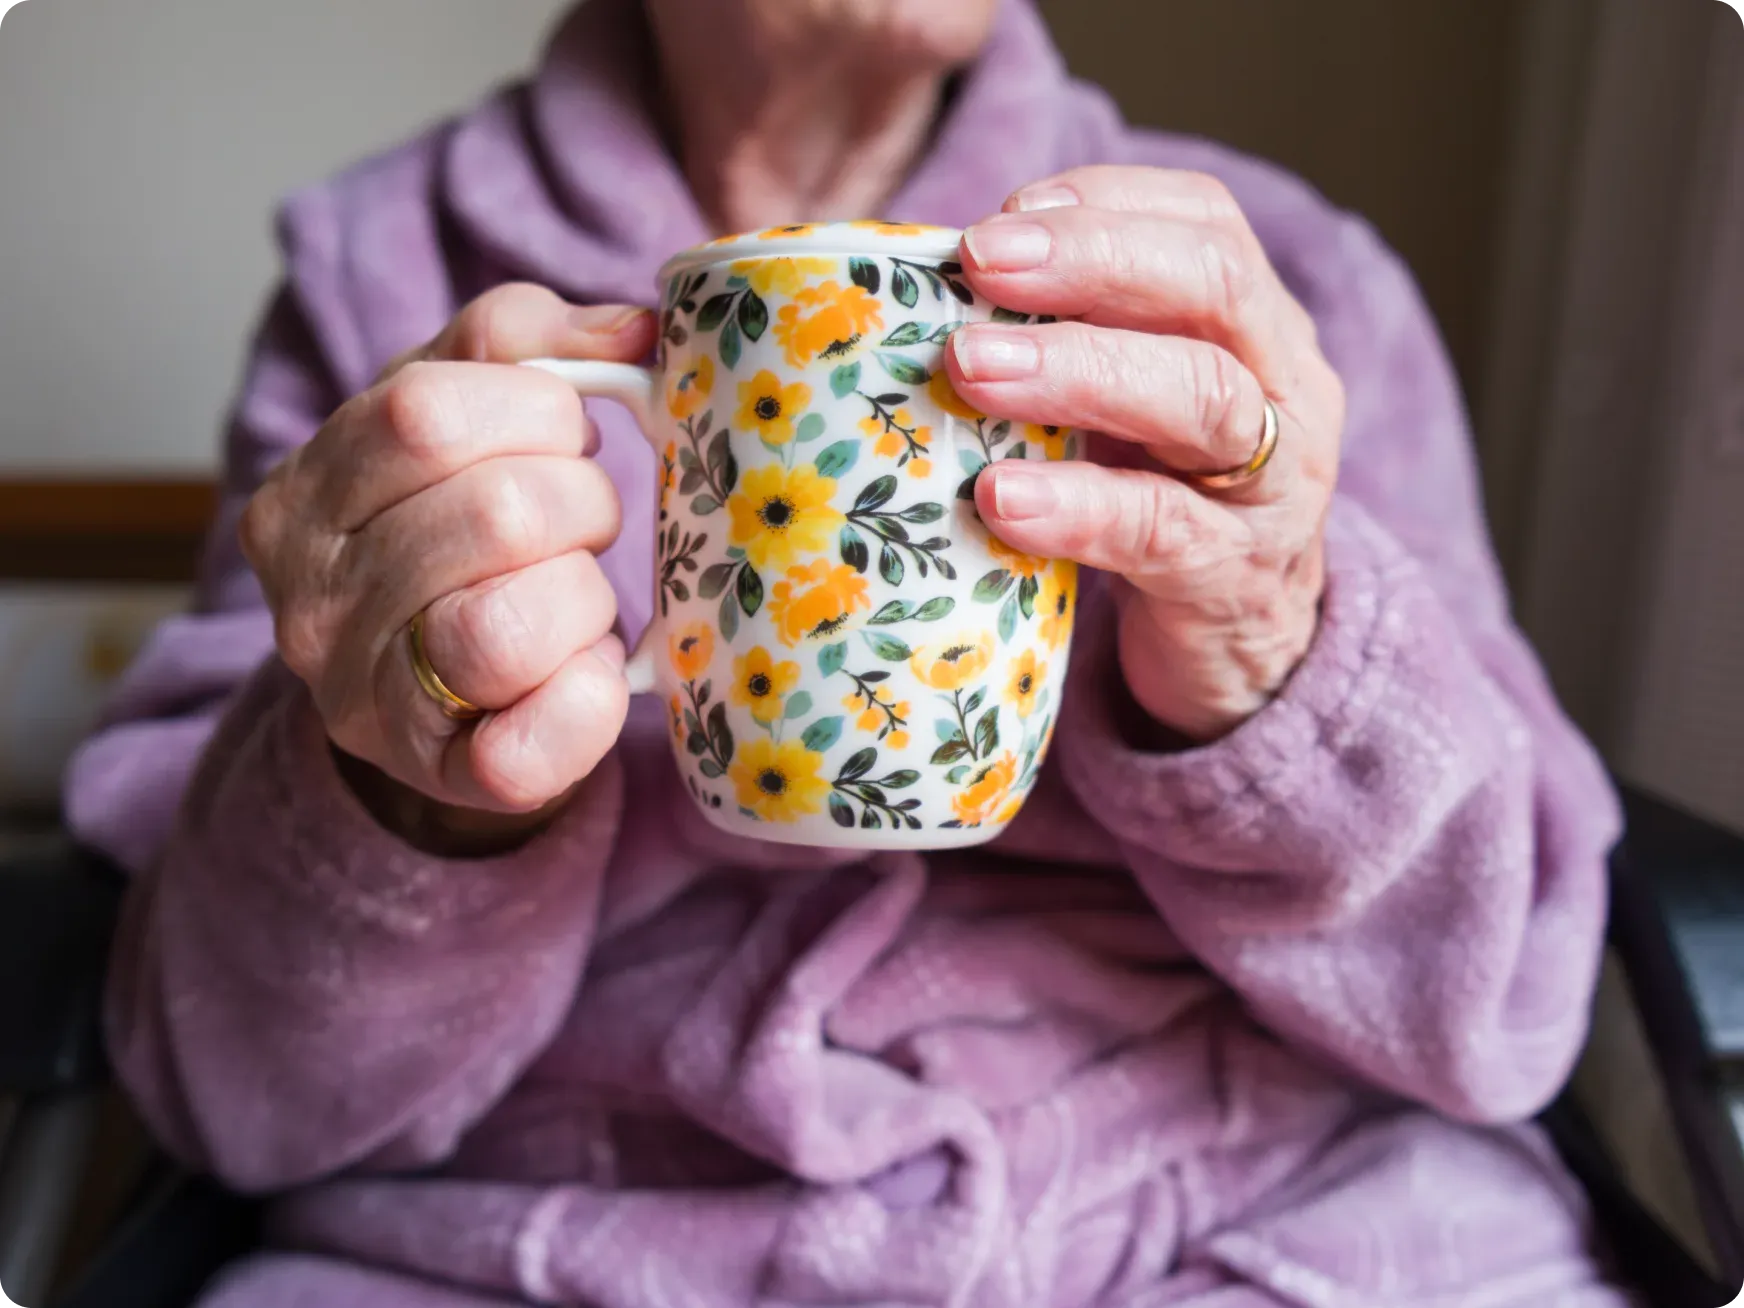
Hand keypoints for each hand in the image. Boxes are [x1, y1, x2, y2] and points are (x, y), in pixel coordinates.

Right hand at [240, 285, 655, 846]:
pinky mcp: (441, 776)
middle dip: (580, 503)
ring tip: (578, 595)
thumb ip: (525, 345)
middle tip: (586, 521)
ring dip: (583, 597)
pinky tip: (591, 675)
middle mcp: (311, 599)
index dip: (536, 412)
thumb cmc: (460, 537)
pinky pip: (530, 745)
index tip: (566, 434)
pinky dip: (588, 703)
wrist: (442, 700)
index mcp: (307, 492)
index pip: (426, 412)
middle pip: (491, 513)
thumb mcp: (463, 418)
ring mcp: (365, 698)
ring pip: (507, 626)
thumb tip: (633, 328)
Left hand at [948, 166, 1343, 740]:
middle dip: (1090, 260)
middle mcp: (1283, 386)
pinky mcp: (1234, 579)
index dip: (1107, 203)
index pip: (1205, 223)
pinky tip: (999, 498)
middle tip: (980, 261)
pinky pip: (1164, 532)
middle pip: (1215, 286)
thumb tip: (913, 293)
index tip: (1004, 212)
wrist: (1242, 653)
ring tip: (972, 367)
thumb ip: (1065, 345)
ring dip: (1079, 369)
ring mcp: (1271, 486)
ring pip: (1205, 399)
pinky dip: (1079, 507)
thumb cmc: (1159, 502)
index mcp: (1254, 325)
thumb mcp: (1129, 408)